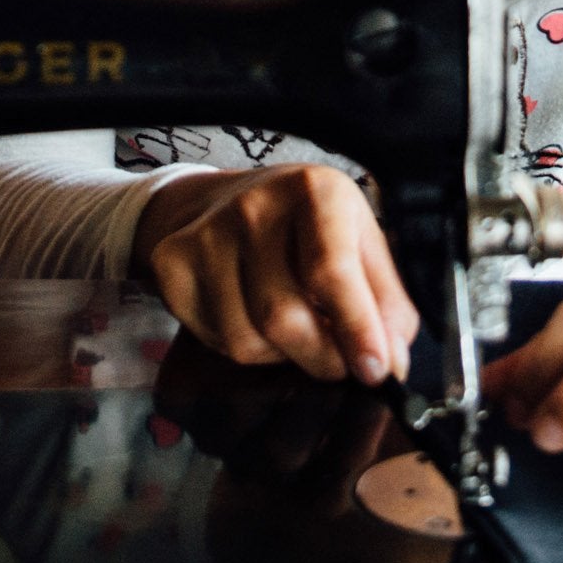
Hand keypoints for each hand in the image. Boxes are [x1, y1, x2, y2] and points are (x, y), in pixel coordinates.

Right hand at [134, 164, 419, 385]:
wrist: (222, 200)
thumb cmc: (309, 229)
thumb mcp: (362, 244)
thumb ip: (388, 304)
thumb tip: (389, 364)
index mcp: (316, 191)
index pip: (331, 271)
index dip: (356, 329)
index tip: (376, 372)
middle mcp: (255, 205)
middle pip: (284, 316)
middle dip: (321, 358)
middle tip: (340, 364)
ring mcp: (207, 234)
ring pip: (246, 339)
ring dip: (281, 355)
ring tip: (294, 329)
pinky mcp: (173, 263)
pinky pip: (214, 340)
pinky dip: (244, 348)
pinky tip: (252, 318)